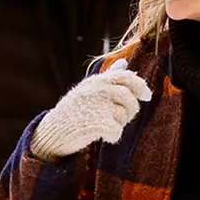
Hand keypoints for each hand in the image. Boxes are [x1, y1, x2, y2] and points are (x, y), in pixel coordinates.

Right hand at [30, 62, 151, 161]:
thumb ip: (108, 77)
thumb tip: (124, 62)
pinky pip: (116, 131)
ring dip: (119, 124)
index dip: (141, 86)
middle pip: (129, 98)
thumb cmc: (74, 110)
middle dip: (130, 111)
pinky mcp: (94, 122)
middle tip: (122, 118)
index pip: (126, 77)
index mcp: (96, 81)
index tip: (147, 96)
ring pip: (123, 116)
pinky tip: (104, 136)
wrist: (52, 131)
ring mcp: (95, 105)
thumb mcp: (89, 89)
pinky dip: (113, 137)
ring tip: (105, 126)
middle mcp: (96, 89)